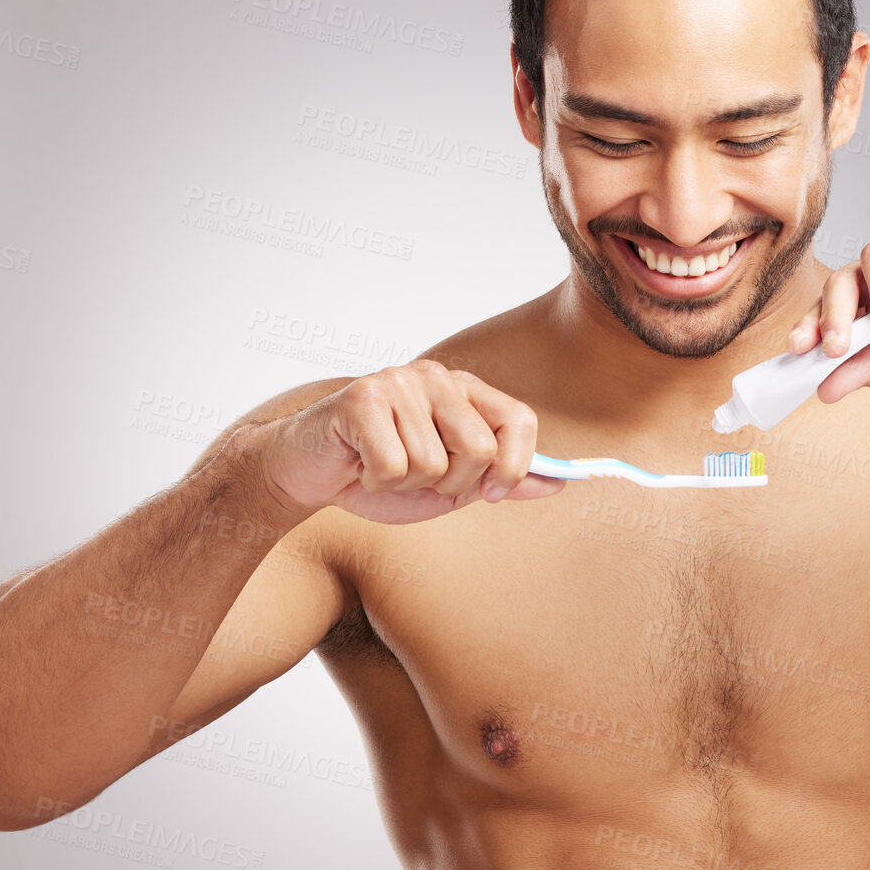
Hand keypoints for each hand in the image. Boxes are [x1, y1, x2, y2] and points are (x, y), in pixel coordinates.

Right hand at [251, 361, 564, 524]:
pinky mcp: (362, 398)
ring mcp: (399, 383)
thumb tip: (560, 482)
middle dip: (450, 484)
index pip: (520, 420)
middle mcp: (436, 377)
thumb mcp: (452, 483)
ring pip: (433, 463)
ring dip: (406, 485)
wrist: (309, 472)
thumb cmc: (380, 474)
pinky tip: (360, 465)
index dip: (514, 467)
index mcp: (466, 390)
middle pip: (480, 449)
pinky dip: (377, 481)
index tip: (490, 493)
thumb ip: (503, 479)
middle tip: (416, 478)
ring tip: (382, 468)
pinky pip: (394, 464)